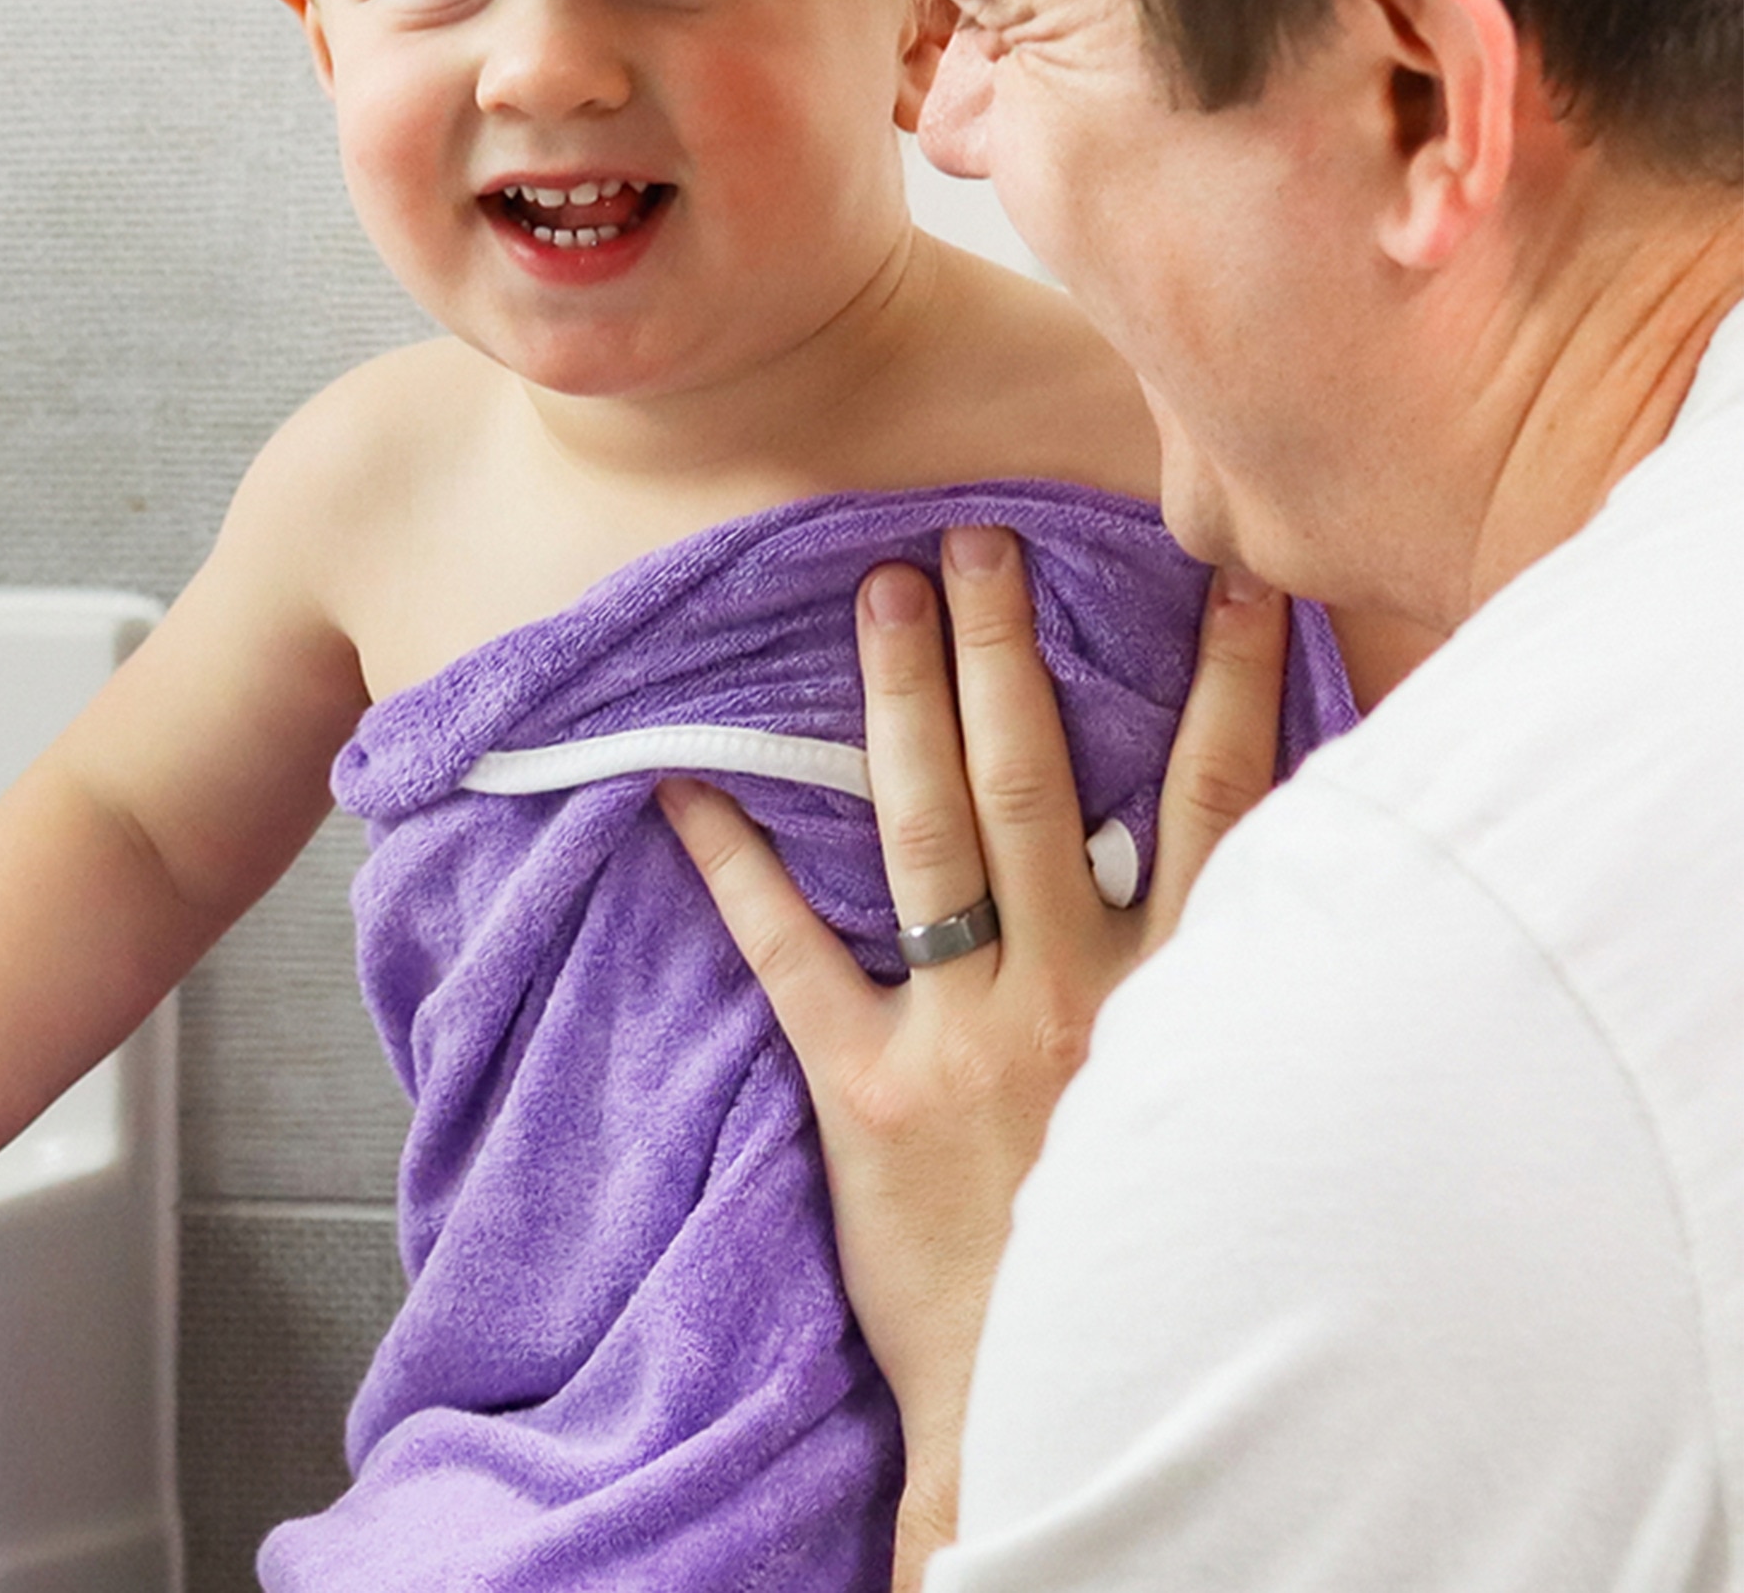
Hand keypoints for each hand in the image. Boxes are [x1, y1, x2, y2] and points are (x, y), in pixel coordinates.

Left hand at [659, 527, 1289, 1578]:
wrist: (1063, 1403)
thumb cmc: (1155, 1258)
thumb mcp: (1235, 1113)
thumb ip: (1233, 991)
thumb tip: (1261, 874)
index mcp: (1186, 992)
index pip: (1223, 804)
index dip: (1234, 684)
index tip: (1232, 578)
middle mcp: (1081, 992)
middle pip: (1043, 783)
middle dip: (1011, 652)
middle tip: (978, 540)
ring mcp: (968, 1033)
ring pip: (931, 834)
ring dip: (901, 705)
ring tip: (879, 594)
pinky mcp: (867, 1091)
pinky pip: (792, 953)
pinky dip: (736, 866)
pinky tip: (683, 787)